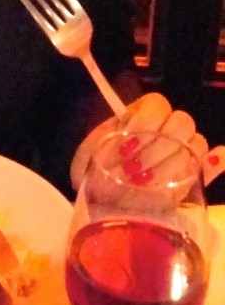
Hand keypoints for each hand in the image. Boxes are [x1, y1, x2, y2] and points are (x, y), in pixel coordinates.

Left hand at [71, 92, 221, 190]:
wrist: (98, 200)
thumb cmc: (94, 171)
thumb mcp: (92, 154)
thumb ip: (106, 143)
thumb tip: (120, 139)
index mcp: (140, 116)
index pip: (157, 104)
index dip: (143, 123)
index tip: (124, 147)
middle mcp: (166, 128)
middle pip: (181, 122)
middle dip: (156, 147)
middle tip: (132, 169)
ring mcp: (182, 151)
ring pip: (195, 144)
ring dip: (169, 164)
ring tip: (143, 183)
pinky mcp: (192, 176)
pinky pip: (211, 163)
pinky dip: (216, 162)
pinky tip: (214, 160)